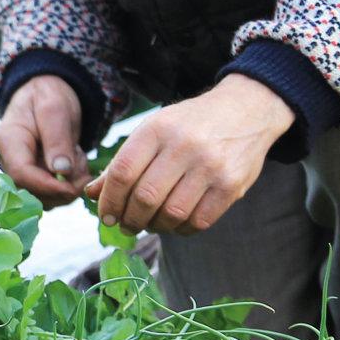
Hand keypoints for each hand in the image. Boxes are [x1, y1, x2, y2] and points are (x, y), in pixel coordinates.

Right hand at [0, 74, 90, 207]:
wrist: (45, 95)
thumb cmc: (48, 96)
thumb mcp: (55, 109)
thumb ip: (57, 138)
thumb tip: (61, 171)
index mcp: (7, 141)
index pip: (21, 174)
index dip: (47, 186)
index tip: (73, 186)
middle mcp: (7, 161)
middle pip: (31, 191)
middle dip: (63, 187)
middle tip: (82, 162)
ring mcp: (18, 173)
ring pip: (44, 198)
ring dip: (69, 186)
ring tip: (78, 156)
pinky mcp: (32, 180)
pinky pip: (51, 195)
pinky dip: (69, 185)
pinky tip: (75, 163)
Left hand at [85, 76, 293, 234]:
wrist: (247, 109)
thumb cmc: (191, 123)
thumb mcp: (154, 129)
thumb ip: (124, 161)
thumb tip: (92, 193)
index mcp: (158, 128)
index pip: (122, 172)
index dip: (109, 201)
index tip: (106, 216)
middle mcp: (183, 146)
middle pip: (144, 197)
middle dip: (130, 219)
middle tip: (127, 224)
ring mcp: (210, 167)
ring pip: (171, 214)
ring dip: (156, 226)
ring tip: (152, 222)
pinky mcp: (231, 186)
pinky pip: (199, 222)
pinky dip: (182, 229)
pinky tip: (177, 222)